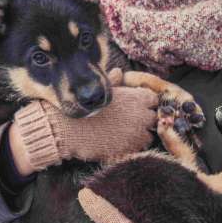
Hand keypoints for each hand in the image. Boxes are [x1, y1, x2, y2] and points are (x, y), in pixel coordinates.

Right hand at [12, 87, 158, 171]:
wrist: (68, 129)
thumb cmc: (82, 106)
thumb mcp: (99, 88)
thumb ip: (114, 81)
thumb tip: (119, 72)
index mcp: (136, 98)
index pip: (153, 99)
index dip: (144, 103)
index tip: (135, 107)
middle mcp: (142, 115)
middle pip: (153, 118)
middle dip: (144, 120)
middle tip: (129, 122)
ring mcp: (137, 134)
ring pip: (149, 136)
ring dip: (140, 135)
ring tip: (125, 135)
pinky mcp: (129, 150)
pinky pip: (139, 150)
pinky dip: (132, 148)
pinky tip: (119, 144)